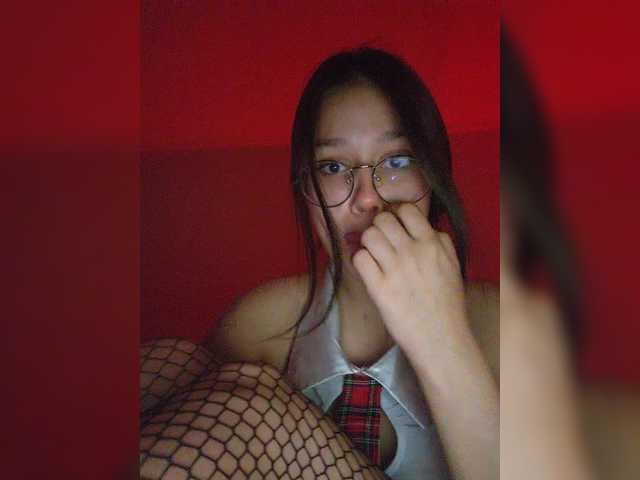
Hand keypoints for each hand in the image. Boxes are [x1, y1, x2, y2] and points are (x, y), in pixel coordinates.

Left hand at [352, 203, 466, 351]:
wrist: (440, 337)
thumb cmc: (447, 304)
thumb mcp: (453, 266)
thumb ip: (441, 243)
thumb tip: (425, 228)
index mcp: (432, 244)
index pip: (407, 210)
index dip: (397, 215)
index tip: (395, 227)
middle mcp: (412, 251)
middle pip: (382, 220)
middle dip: (379, 228)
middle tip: (381, 242)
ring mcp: (394, 268)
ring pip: (368, 235)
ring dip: (367, 243)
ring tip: (373, 256)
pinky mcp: (379, 287)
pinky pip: (359, 258)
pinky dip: (360, 261)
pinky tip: (368, 271)